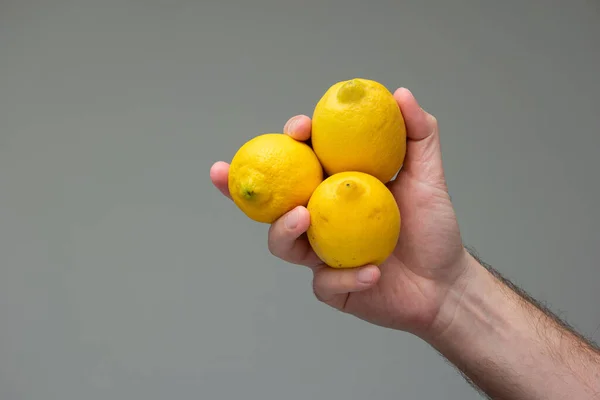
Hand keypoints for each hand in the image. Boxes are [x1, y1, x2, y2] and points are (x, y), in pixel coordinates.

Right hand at [210, 88, 469, 337]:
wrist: (445, 284)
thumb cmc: (432, 228)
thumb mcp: (428, 177)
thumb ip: (418, 135)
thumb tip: (399, 93)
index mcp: (334, 188)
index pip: (302, 160)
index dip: (291, 141)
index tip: (299, 128)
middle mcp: (320, 218)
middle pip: (272, 201)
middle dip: (240, 186)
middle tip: (227, 172)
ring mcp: (320, 253)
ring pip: (281, 243)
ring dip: (284, 229)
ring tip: (303, 216)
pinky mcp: (330, 286)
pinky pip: (325, 282)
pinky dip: (348, 276)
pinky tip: (373, 271)